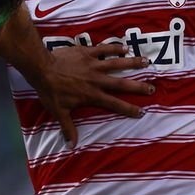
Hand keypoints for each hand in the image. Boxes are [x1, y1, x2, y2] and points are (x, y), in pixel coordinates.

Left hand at [36, 44, 152, 145]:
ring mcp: (93, 65)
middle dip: (138, 87)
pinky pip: (104, 49)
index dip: (128, 109)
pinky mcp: (87, 52)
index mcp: (92, 95)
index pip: (114, 104)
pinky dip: (114, 48)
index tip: (141, 112)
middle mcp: (96, 80)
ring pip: (117, 63)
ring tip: (147, 61)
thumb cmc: (50, 91)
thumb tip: (72, 145)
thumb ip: (68, 128)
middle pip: (121, 84)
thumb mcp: (59, 112)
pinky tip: (125, 48)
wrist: (42, 68)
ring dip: (132, 63)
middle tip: (152, 88)